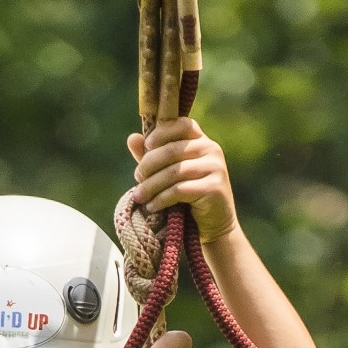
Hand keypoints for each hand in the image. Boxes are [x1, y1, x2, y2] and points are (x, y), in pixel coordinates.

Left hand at [127, 118, 239, 243]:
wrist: (213, 223)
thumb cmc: (188, 195)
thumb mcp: (168, 172)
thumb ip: (151, 155)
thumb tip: (131, 138)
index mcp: (202, 140)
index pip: (182, 124)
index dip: (162, 132)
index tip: (147, 145)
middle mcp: (211, 149)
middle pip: (172, 150)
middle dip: (149, 165)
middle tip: (137, 178)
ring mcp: (215, 168)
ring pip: (174, 172)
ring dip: (151, 185)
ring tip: (139, 196)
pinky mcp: (214, 187)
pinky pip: (179, 190)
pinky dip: (161, 199)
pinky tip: (151, 207)